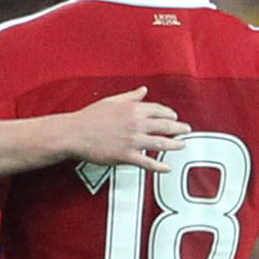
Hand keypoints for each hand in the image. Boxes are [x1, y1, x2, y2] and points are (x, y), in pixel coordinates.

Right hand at [62, 87, 190, 171]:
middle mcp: (136, 124)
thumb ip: (130, 96)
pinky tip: (166, 168)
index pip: (158, 110)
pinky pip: (147, 162)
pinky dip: (159, 166)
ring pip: (161, 143)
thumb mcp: (110, 101)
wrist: (73, 134)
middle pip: (165, 126)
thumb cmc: (88, 118)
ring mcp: (132, 141)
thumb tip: (143, 90)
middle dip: (179, 128)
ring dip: (175, 145)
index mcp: (132, 109)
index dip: (169, 113)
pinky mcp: (126, 156)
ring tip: (181, 145)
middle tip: (186, 130)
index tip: (174, 116)